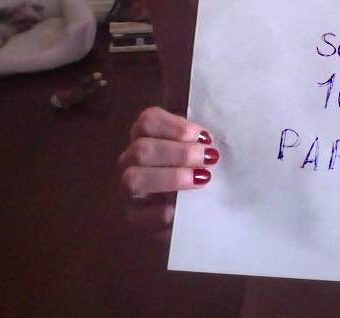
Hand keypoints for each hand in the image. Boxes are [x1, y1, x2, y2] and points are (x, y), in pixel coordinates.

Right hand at [118, 106, 218, 233]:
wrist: (202, 209)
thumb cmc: (203, 168)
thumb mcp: (203, 146)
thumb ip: (201, 135)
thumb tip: (207, 131)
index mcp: (147, 135)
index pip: (148, 120)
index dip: (176, 126)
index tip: (205, 137)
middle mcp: (132, 160)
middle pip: (141, 149)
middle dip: (180, 153)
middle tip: (209, 159)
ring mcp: (129, 190)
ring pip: (133, 179)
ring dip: (170, 177)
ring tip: (202, 179)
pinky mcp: (135, 218)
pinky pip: (139, 215)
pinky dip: (161, 211)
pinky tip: (181, 208)